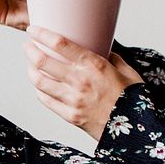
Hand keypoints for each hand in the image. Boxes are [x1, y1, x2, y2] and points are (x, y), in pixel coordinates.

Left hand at [23, 24, 143, 140]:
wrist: (137, 133)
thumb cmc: (134, 100)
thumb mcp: (126, 70)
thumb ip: (111, 56)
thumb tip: (101, 47)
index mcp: (93, 65)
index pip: (59, 43)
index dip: (41, 34)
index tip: (33, 29)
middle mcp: (79, 81)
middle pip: (42, 61)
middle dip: (29, 50)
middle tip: (28, 45)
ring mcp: (72, 100)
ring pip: (39, 81)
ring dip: (30, 69)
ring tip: (30, 64)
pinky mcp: (70, 116)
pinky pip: (46, 100)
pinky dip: (39, 90)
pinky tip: (40, 84)